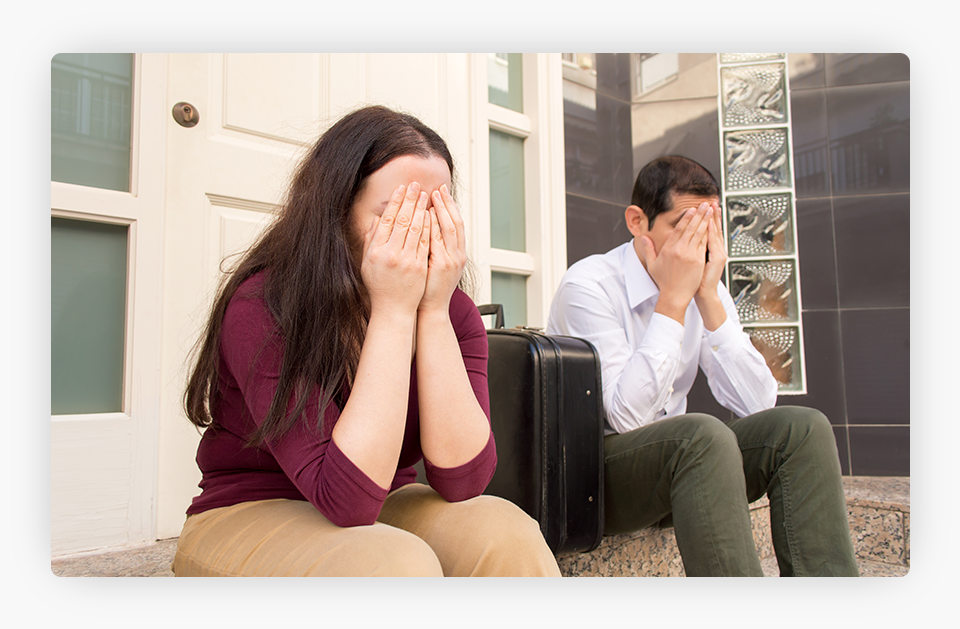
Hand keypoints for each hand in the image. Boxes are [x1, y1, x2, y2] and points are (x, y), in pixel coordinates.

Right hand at [360, 182, 429, 316]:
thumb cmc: (379, 285)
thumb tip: (376, 219)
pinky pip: (426, 241)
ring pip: (415, 228)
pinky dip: (429, 226)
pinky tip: (432, 215)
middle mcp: (390, 254)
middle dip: (410, 200)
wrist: (393, 309)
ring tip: (426, 194)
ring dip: (421, 209)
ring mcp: (406, 260)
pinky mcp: (420, 266)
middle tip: (416, 185)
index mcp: (375, 251)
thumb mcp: (368, 262)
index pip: (386, 219)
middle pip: (402, 220)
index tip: (401, 188)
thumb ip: (371, 240)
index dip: (395, 202)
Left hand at [419, 184, 465, 314]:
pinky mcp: (443, 264)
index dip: (450, 207)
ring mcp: (452, 259)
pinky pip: (439, 240)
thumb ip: (432, 245)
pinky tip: (427, 214)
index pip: (455, 224)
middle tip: (439, 188)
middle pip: (456, 222)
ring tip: (433, 195)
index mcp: (457, 253)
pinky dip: (434, 225)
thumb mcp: (433, 263)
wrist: (431, 309)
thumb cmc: (428, 287)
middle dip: (448, 204)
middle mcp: (458, 254)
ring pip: (449, 228)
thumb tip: (426, 226)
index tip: (441, 192)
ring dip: (442, 210)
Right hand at [644, 203, 709, 321]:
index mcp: (668, 249)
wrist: (674, 296)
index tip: (691, 209)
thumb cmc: (665, 282)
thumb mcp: (653, 264)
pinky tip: (712, 227)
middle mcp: (679, 250)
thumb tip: (644, 238)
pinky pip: (704, 244)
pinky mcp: (698, 261)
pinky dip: (709, 234)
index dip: (686, 217)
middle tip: (704, 204)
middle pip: (691, 227)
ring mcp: (690, 255)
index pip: (678, 229)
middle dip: (699, 214)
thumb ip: (649, 249)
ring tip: (710, 211)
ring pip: (699, 233)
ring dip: (706, 220)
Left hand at [697, 200, 726, 297]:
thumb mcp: (695, 263)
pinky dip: (711, 233)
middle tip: (711, 202)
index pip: (709, 230)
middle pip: (714, 229)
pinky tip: (709, 224)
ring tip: (712, 208)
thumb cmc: (697, 279)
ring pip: (715, 233)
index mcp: (710, 250)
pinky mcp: (717, 259)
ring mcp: (718, 254)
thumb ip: (693, 250)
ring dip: (713, 220)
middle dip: (712, 215)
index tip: (705, 207)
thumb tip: (686, 240)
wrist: (704, 293)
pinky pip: (713, 243)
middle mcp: (717, 250)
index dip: (708, 219)